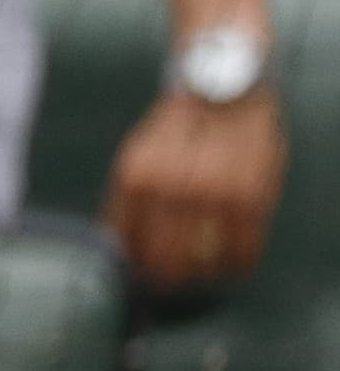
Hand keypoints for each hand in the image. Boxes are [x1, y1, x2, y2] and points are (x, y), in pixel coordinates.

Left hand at [105, 82, 285, 290]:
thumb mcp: (140, 155)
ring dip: (202, 274)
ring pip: (203, 264)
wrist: (223, 89)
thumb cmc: (179, 127)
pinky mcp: (250, 199)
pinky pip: (242, 253)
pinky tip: (232, 263)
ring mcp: (212, 195)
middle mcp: (171, 188)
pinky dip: (237, 265)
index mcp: (136, 176)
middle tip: (172, 281)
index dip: (134, 265)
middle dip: (166, 278)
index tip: (141, 274)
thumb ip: (131, 198)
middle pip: (164, 262)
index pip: (128, 243)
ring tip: (202, 270)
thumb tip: (121, 248)